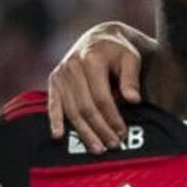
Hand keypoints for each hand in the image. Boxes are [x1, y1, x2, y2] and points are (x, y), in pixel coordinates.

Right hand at [42, 21, 152, 149]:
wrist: (99, 37)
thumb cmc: (119, 51)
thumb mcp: (131, 58)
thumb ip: (131, 78)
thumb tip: (133, 100)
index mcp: (91, 60)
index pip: (102, 97)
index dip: (112, 118)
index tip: (123, 133)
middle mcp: (72, 67)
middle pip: (85, 107)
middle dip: (99, 129)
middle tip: (112, 145)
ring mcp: (60, 74)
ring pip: (71, 110)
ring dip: (83, 131)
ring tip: (97, 148)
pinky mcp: (54, 80)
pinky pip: (52, 103)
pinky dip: (54, 120)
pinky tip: (58, 135)